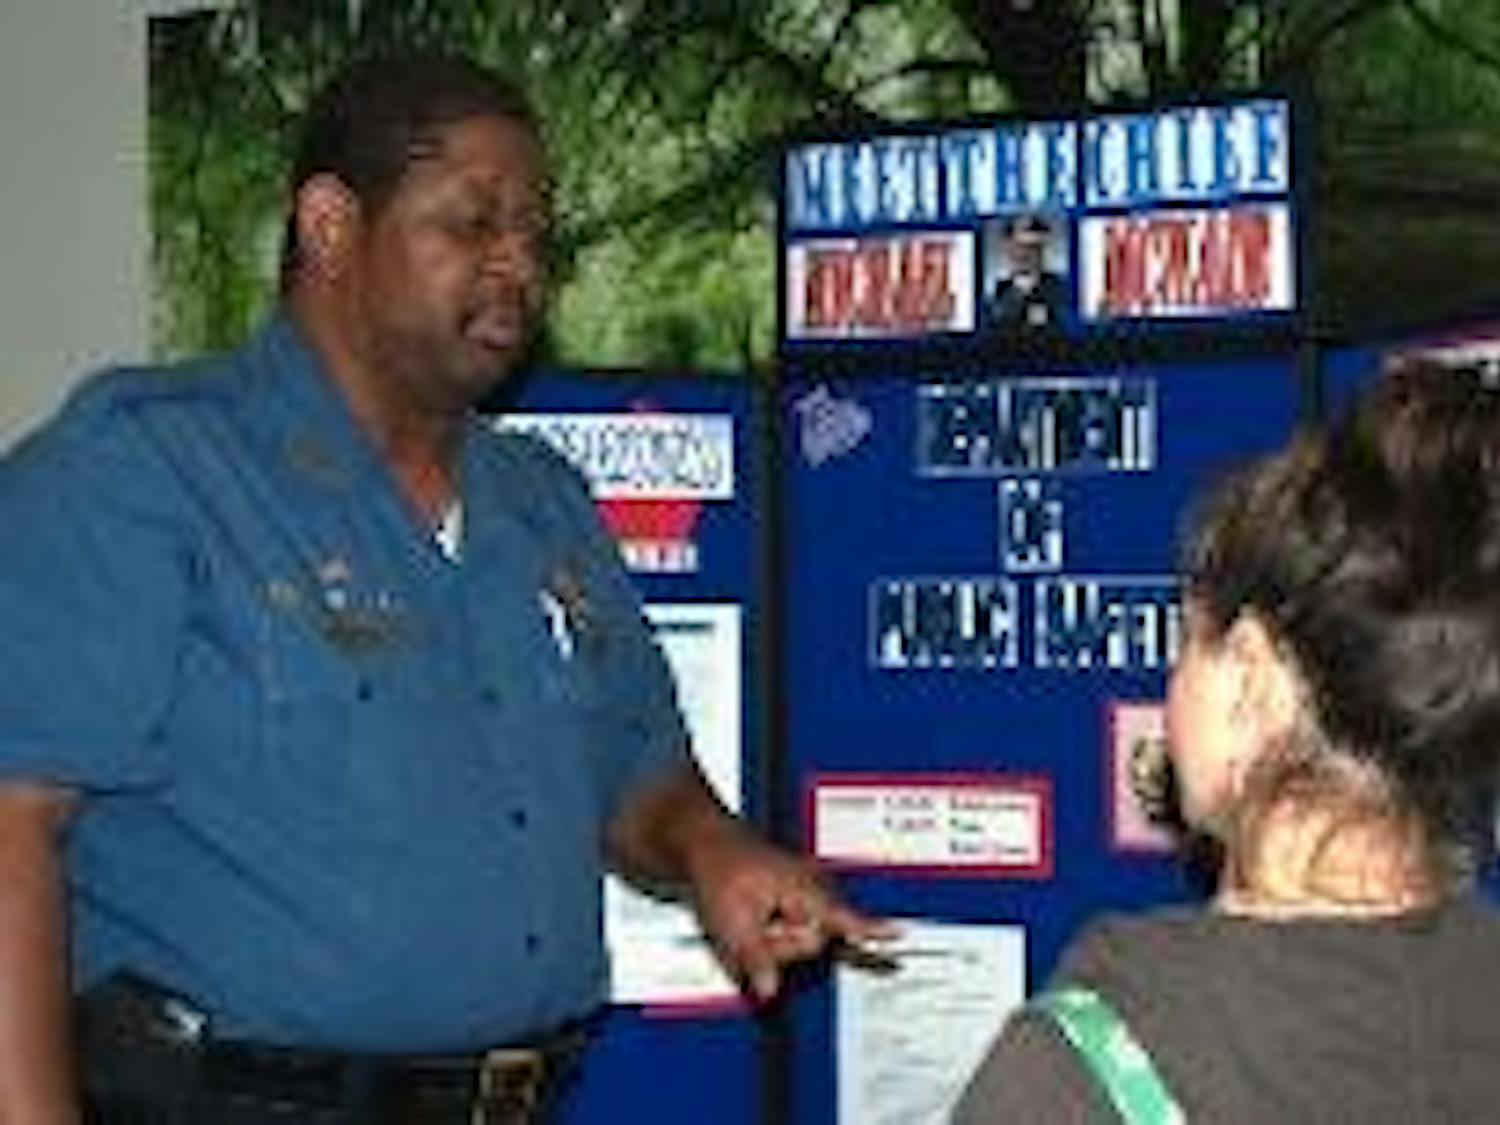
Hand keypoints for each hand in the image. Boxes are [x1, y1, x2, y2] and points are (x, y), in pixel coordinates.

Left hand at [685, 824, 892, 1001]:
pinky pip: (799, 927)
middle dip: (782, 945)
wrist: (706, 843)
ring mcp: (806, 890)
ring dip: (776, 939)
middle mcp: (812, 888)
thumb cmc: (719, 871)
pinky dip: (780, 932)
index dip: (872, 930)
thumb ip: (755, 957)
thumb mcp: (731, 921)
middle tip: (753, 925)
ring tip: (750, 916)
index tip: (900, 934)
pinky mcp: (798, 896)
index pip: (842, 917)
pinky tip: (767, 923)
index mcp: (802, 888)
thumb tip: (771, 991)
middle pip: (813, 942)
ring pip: (802, 938)